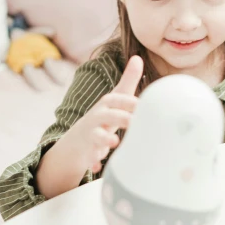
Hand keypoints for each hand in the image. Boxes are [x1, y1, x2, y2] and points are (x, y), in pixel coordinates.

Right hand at [72, 56, 143, 174]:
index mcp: (108, 104)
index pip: (118, 99)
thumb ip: (128, 79)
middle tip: (135, 122)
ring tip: (113, 143)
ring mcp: (92, 133)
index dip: (130, 102)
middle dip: (120, 118)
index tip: (144, 107)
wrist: (80, 136)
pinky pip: (89, 156)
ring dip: (104, 139)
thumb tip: (137, 58)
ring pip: (96, 135)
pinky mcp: (88, 149)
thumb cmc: (106, 114)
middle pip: (108, 115)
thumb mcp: (116, 97)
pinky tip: (97, 166)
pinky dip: (93, 161)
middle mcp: (98, 116)